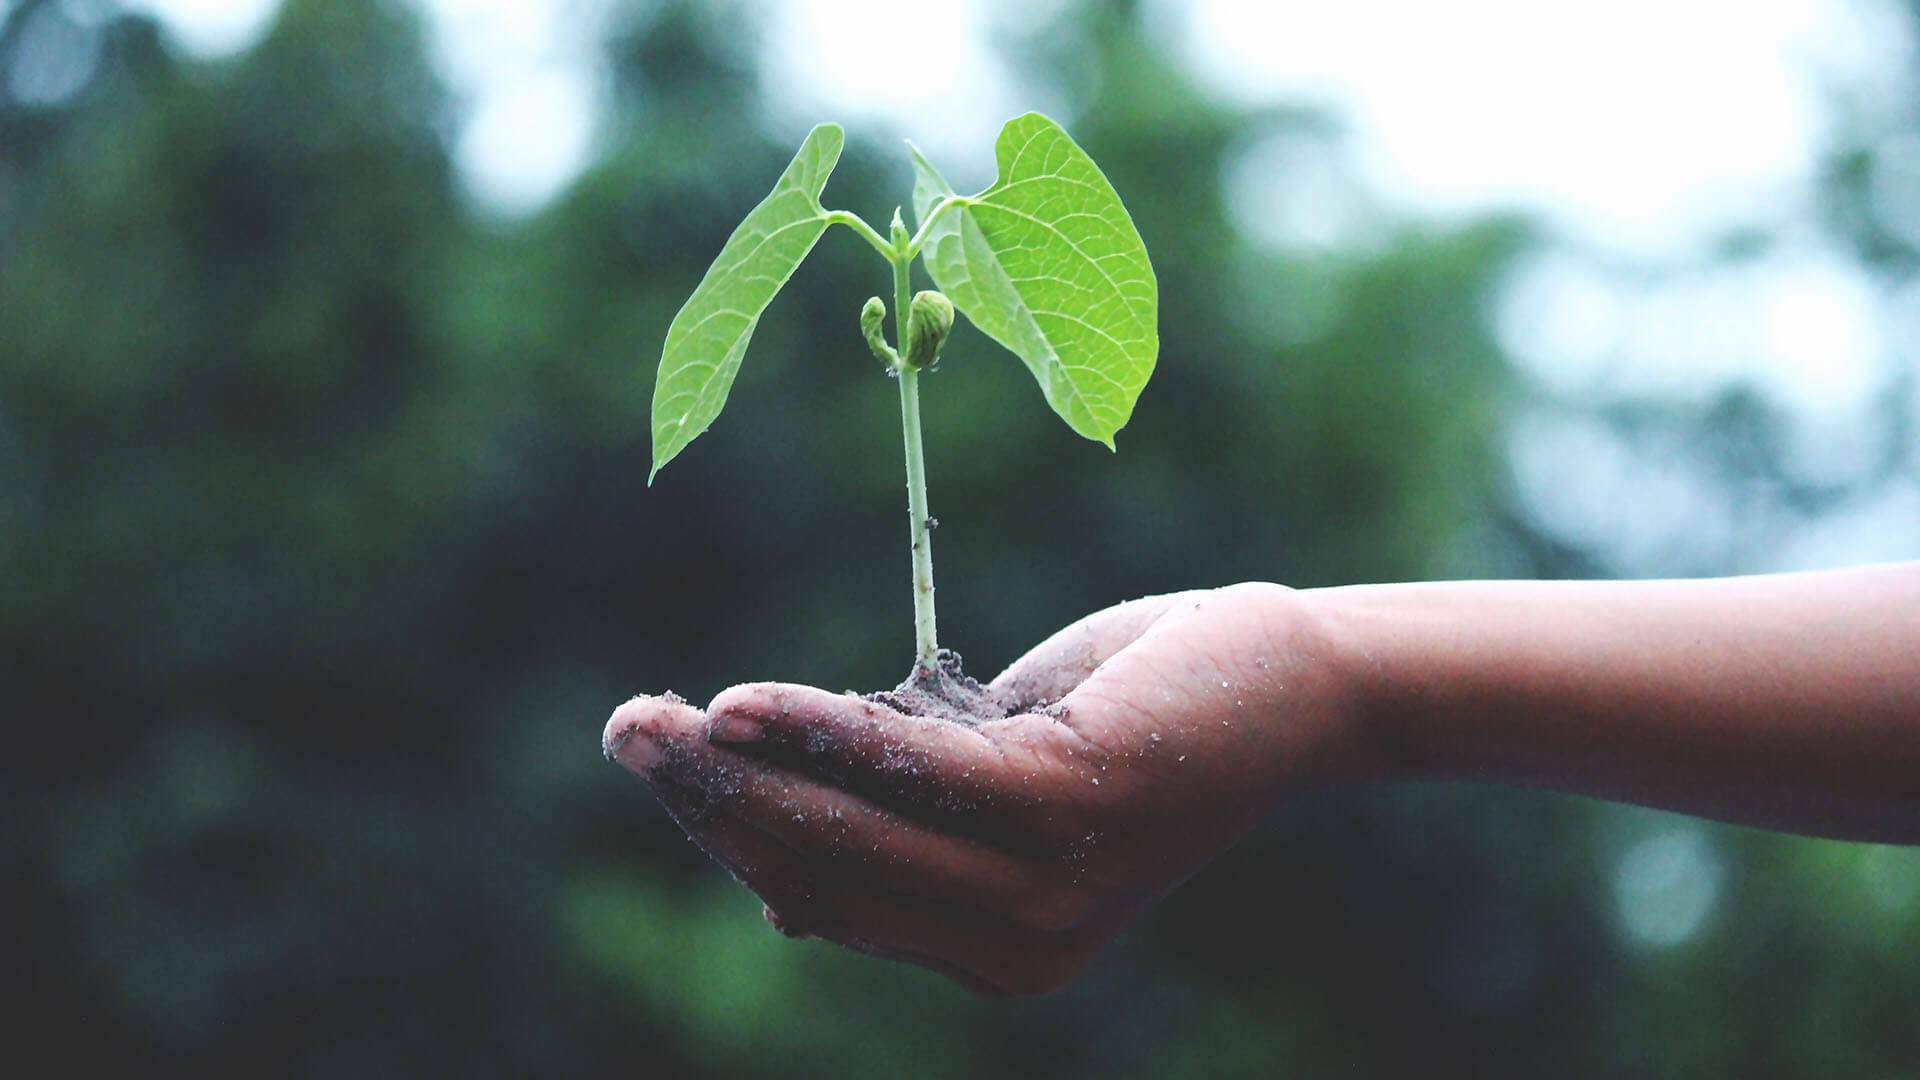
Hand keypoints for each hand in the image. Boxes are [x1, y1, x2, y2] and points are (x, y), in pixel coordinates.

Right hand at [603, 583, 1371, 994]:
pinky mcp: (1067, 808)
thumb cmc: (1136, 716)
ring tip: (653, 720)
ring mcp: (1045, 888)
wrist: (1290, 683)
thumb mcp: (1000, 780)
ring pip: (851, 831)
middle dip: (710, 804)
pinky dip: (820, 733)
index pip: (829, 898)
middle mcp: (1017, 947)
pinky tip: (742, 705)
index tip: (663, 763)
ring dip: (739, 771)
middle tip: (625, 731)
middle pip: (822, 873)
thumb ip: (904, 827)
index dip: (733, 835)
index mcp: (995, 951)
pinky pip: (910, 770)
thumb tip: (775, 891)